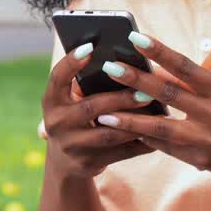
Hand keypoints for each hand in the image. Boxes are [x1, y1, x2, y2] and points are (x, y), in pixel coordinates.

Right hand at [41, 42, 156, 177]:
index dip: (71, 62)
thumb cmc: (76, 118)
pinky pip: (121, 153)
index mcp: (51, 101)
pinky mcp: (88, 163)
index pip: (57, 77)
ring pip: (108, 134)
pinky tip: (159, 132)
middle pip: (90, 108)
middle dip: (120, 99)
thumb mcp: (71, 102)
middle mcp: (56, 123)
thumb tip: (124, 62)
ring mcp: (71, 146)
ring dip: (136, 123)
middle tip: (145, 91)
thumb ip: (87, 85)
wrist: (65, 161)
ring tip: (158, 112)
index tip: (90, 47)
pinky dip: (142, 142)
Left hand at [93, 32, 210, 182]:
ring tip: (102, 112)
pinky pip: (163, 146)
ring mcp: (207, 140)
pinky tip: (121, 130)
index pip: (186, 67)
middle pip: (168, 93)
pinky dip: (142, 136)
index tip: (134, 38)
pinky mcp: (198, 159)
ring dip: (128, 119)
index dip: (159, 51)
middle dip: (136, 80)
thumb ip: (195, 84)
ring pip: (159, 126)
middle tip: (110, 68)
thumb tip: (154, 69)